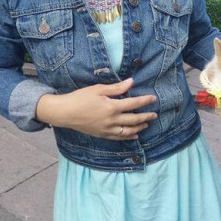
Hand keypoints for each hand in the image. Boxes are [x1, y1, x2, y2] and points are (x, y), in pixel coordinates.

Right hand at [36, 78, 156, 139]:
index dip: (144, 101)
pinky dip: (128, 137)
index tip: (153, 99)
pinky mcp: (102, 135)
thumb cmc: (80, 98)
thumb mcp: (98, 89)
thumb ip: (116, 88)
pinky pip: (118, 138)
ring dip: (139, 128)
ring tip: (147, 124)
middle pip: (133, 120)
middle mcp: (112, 120)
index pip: (133, 104)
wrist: (65, 113)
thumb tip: (131, 82)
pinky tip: (134, 135)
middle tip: (155, 114)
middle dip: (146, 116)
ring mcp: (107, 129)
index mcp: (112, 107)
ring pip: (128, 131)